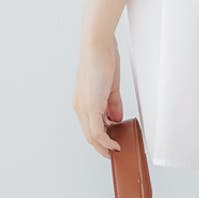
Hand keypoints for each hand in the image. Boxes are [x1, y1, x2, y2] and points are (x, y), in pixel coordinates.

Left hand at [73, 36, 123, 158]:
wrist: (97, 45)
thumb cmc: (103, 59)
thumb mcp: (111, 86)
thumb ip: (113, 104)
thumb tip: (116, 119)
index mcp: (83, 101)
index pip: (90, 126)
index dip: (101, 138)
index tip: (113, 142)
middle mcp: (80, 107)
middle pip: (90, 135)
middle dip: (103, 146)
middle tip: (115, 151)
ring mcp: (84, 107)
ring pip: (92, 136)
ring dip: (105, 145)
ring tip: (118, 149)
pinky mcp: (90, 106)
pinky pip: (97, 131)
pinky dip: (106, 141)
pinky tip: (115, 143)